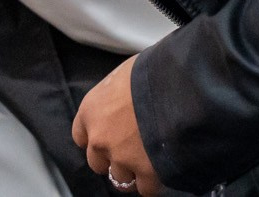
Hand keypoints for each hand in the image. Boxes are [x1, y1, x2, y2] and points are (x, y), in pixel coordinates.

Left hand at [72, 56, 162, 194]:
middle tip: (131, 151)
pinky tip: (163, 170)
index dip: (96, 138)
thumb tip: (124, 95)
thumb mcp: (124, 74)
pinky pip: (146, 189)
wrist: (178, 90)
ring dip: (134, 172)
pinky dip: (155, 183)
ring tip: (150, 160)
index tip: (108, 137)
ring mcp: (121, 158)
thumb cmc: (152, 73)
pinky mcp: (146, 173)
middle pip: (97, 162)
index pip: (80, 136)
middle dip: (113, 159)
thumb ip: (117, 94)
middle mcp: (100, 138)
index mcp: (90, 111)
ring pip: (121, 178)